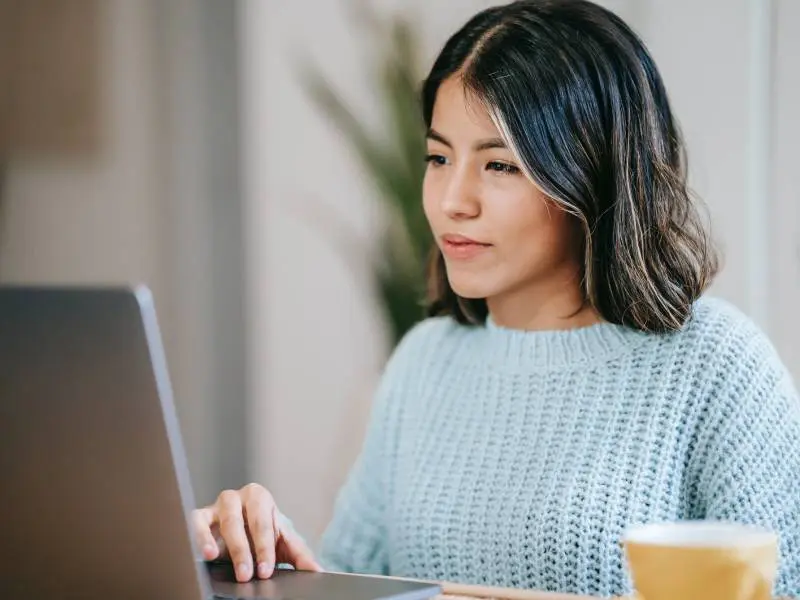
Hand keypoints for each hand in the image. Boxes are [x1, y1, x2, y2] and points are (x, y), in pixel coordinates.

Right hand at [192, 483, 321, 581]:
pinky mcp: (200, 516)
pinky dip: (200, 537)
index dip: (265, 548)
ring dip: (224, 545)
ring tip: (223, 562)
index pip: (263, 523)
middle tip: (248, 574)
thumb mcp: (283, 542)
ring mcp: (218, 506)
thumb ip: (299, 555)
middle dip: (244, 550)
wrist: (245, 530)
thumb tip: (317, 570)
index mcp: (260, 498)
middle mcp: (238, 498)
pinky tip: (206, 553)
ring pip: (221, 521)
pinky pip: (196, 522)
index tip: (266, 570)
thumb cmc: (264, 534)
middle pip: (241, 521)